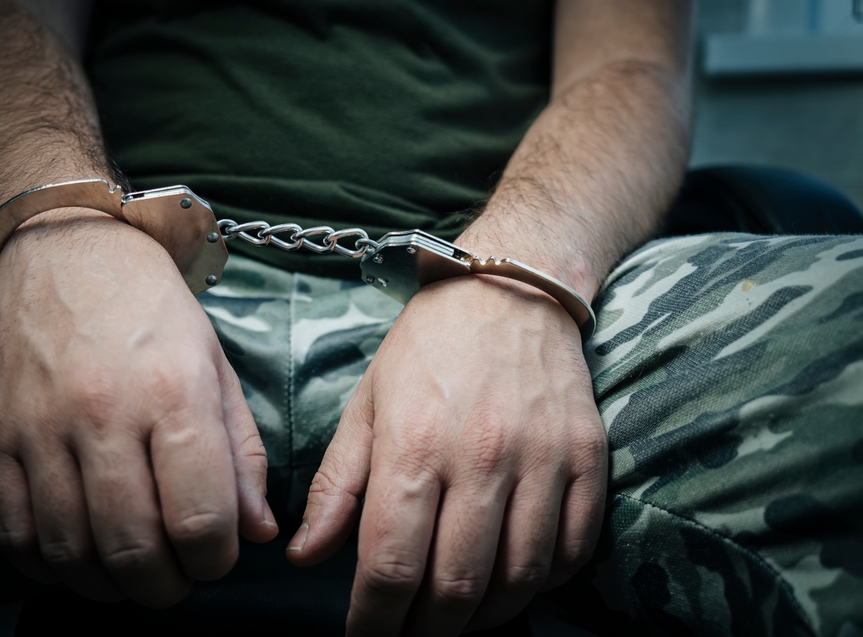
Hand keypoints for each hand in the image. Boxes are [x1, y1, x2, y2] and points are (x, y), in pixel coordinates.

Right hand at [0, 210, 276, 606]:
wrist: (70, 253)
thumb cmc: (156, 312)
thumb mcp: (218, 370)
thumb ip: (242, 454)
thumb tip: (257, 532)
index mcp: (173, 393)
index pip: (199, 517)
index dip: (216, 559)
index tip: (218, 556)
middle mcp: (104, 413)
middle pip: (133, 547)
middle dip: (165, 586)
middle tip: (178, 578)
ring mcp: (42, 428)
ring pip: (70, 550)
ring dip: (108, 585)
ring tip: (132, 576)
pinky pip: (13, 531)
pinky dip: (46, 565)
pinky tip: (76, 558)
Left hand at [286, 275, 606, 634]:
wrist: (508, 289)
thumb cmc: (426, 349)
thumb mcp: (366, 405)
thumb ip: (338, 485)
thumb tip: (306, 557)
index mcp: (414, 443)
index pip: (391, 564)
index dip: (374, 619)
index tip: (366, 635)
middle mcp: (483, 455)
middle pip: (457, 586)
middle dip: (427, 630)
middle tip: (411, 633)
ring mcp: (543, 457)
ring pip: (520, 577)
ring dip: (485, 616)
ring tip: (459, 616)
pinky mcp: (587, 456)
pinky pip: (574, 548)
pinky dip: (543, 582)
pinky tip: (514, 578)